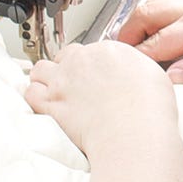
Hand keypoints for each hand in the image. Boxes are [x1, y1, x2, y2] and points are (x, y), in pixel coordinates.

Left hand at [25, 40, 176, 153]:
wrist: (134, 131)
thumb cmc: (148, 108)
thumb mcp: (151, 74)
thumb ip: (133, 68)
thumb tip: (129, 73)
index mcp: (107, 50)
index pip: (88, 50)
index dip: (89, 64)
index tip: (93, 76)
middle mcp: (82, 61)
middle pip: (64, 56)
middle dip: (66, 68)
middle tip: (74, 85)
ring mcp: (63, 81)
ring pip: (40, 69)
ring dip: (45, 79)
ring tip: (54, 91)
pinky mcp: (52, 104)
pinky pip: (31, 93)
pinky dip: (35, 97)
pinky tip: (44, 104)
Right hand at [117, 0, 182, 85]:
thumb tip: (176, 77)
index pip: (158, 43)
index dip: (138, 60)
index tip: (124, 75)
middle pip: (147, 15)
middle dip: (126, 36)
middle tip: (116, 58)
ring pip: (155, 7)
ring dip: (136, 25)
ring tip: (129, 47)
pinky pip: (168, 7)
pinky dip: (151, 20)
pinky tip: (156, 35)